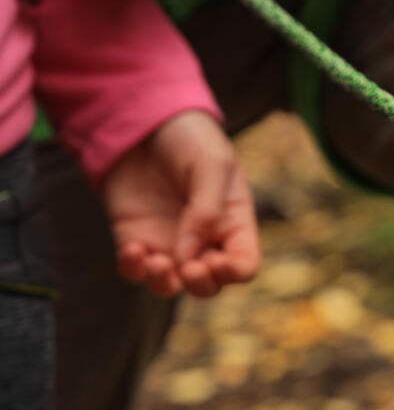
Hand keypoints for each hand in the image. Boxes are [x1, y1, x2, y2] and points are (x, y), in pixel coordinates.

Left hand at [101, 110, 260, 297]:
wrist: (145, 123)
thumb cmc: (190, 139)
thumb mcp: (211, 164)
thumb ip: (207, 208)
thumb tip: (189, 257)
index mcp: (233, 221)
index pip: (244, 264)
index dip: (234, 272)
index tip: (216, 260)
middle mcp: (204, 239)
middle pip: (210, 285)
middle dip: (201, 285)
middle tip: (190, 267)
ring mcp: (169, 242)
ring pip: (171, 286)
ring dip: (165, 283)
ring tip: (156, 261)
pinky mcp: (136, 239)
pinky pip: (135, 271)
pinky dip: (134, 269)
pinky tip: (134, 248)